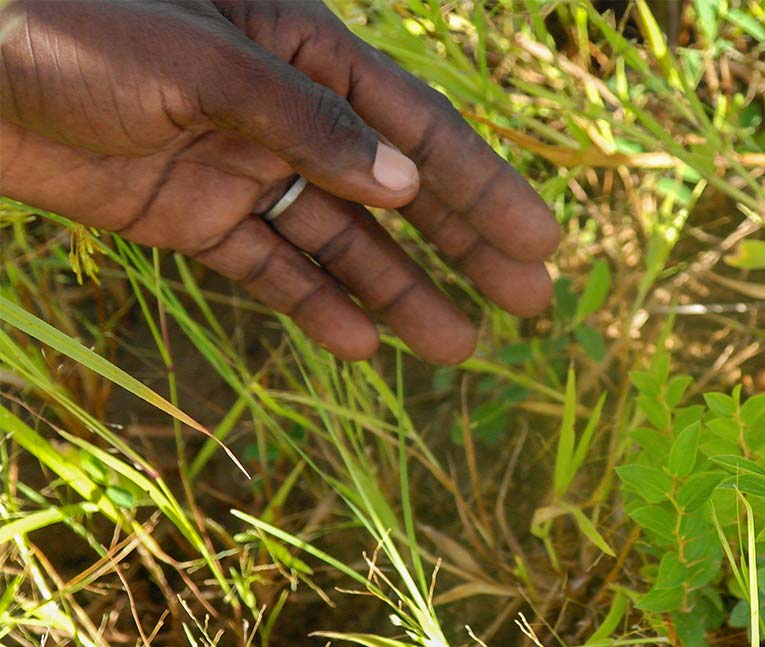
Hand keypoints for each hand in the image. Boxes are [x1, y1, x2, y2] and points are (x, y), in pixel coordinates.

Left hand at [0, 0, 559, 362]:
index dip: (485, 186)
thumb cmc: (73, 30)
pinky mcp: (191, 216)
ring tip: (458, 348)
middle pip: (398, 190)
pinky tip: (362, 344)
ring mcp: (240, 167)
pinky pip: (268, 267)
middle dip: (465, 247)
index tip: (542, 241)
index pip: (417, 126)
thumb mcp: (201, 62)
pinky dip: (313, 304)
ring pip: (341, 240)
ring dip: (401, 292)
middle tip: (532, 303)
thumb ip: (307, 125)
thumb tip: (407, 186)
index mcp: (303, 50)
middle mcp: (285, 111)